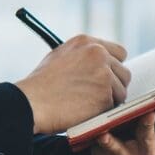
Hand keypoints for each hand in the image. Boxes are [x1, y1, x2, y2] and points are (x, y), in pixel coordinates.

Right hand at [14, 34, 131, 135]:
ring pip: (121, 91)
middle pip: (124, 72)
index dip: (113, 67)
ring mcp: (104, 74)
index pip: (119, 52)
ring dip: (109, 100)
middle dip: (114, 85)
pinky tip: (85, 111)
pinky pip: (114, 106)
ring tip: (87, 105)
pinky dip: (102, 112)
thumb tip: (100, 63)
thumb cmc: (40, 85)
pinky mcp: (105, 94)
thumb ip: (82, 56)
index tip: (105, 78)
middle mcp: (98, 53)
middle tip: (98, 96)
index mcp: (87, 42)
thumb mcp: (60, 57)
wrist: (31, 102)